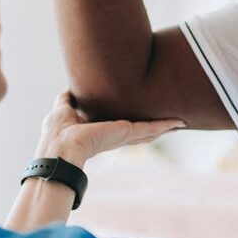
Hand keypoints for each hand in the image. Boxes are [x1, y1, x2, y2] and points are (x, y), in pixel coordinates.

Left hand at [33, 91, 184, 166]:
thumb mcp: (62, 109)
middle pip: (139, 133)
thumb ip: (67, 98)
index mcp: (99, 132)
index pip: (119, 129)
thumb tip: (69, 88)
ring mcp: (122, 137)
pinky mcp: (128, 133)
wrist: (61, 148)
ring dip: (164, 127)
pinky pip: (151, 128)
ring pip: (148, 132)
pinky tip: (179, 122)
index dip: (132, 125)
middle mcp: (113, 137)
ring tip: (180, 123)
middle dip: (154, 128)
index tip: (142, 120)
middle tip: (170, 122)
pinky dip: (165, 125)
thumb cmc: (58, 133)